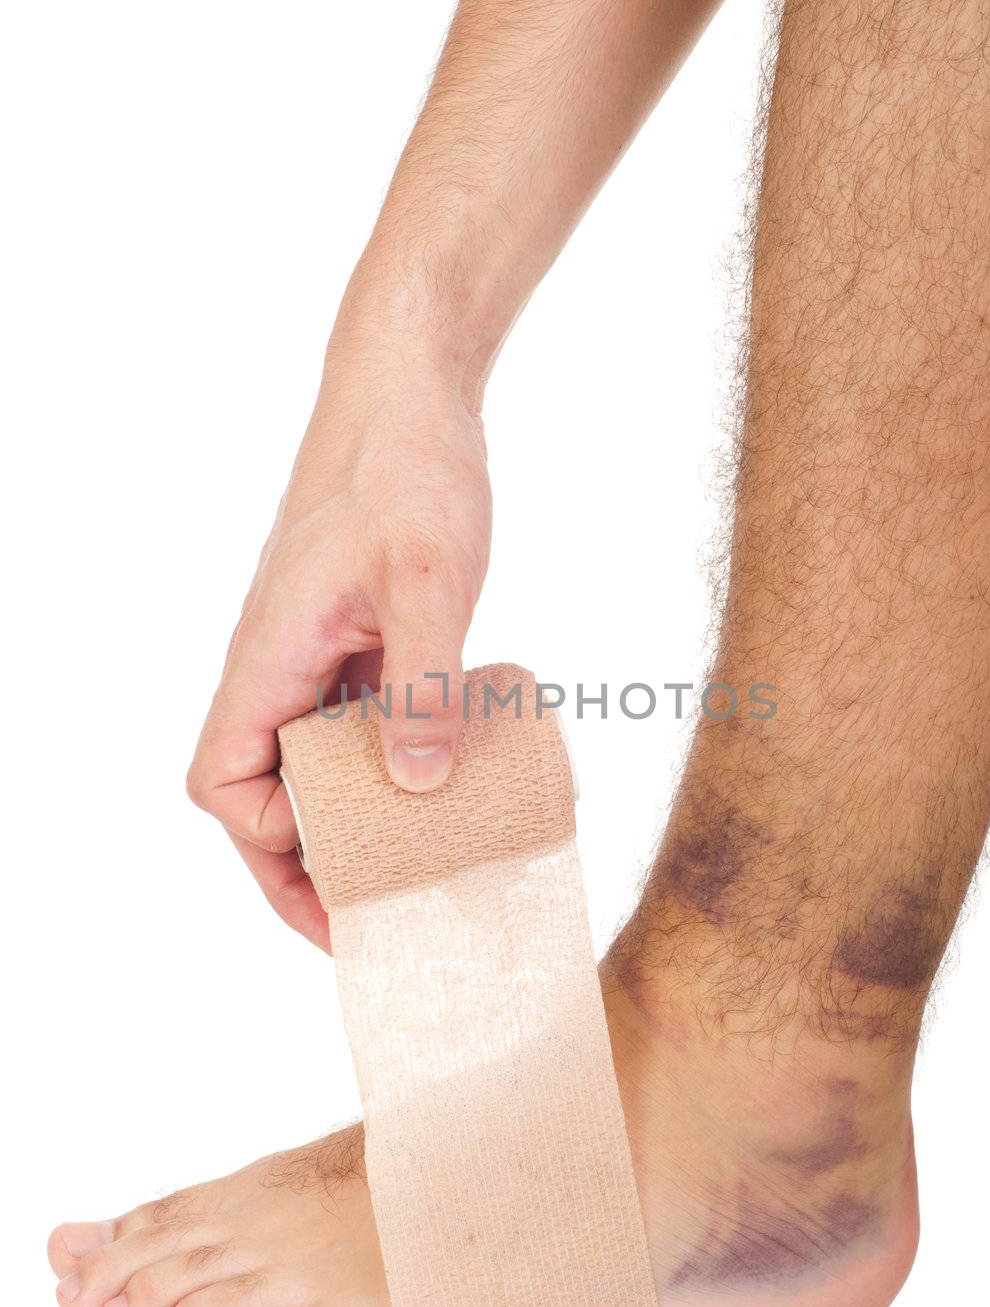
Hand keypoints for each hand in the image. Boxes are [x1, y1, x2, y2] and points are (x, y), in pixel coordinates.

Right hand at [187, 326, 491, 949]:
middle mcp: (279, 664)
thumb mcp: (427, 581)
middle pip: (264, 788)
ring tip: (418, 866)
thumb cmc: (407, 472)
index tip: (339, 888)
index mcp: (267, 657)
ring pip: (312, 759)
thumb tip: (416, 789)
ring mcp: (316, 651)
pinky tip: (446, 780)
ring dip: (353, 817)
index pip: (225, 782)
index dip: (269, 847)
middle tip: (378, 914)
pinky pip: (356, 720)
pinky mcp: (354, 637)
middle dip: (310, 858)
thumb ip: (421, 685)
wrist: (412, 393)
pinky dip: (389, 760)